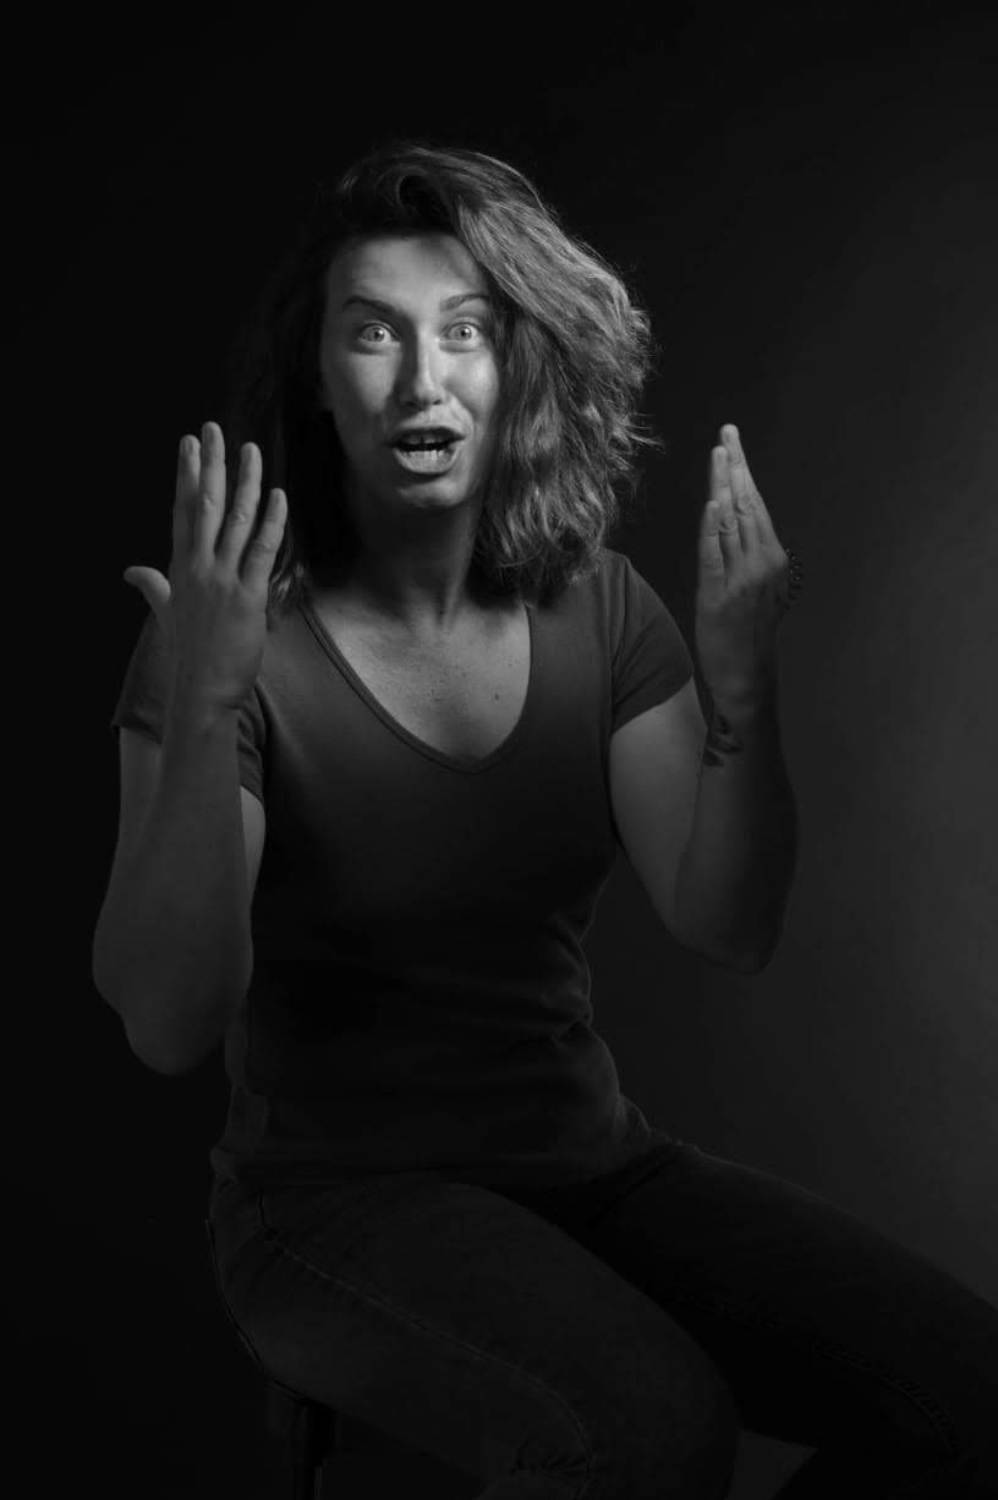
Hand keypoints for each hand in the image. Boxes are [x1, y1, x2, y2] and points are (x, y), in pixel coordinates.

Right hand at [123, 421, 286, 714]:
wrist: (201, 689)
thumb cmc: (188, 652)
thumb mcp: (166, 613)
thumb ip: (152, 586)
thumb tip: (131, 572)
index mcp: (180, 568)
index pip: (184, 510)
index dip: (187, 474)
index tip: (189, 444)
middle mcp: (199, 567)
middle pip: (206, 505)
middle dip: (211, 464)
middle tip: (213, 429)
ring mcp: (223, 580)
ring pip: (236, 521)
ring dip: (247, 482)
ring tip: (252, 451)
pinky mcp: (248, 597)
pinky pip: (262, 551)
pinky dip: (272, 522)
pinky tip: (278, 496)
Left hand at [694, 424, 789, 707]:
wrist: (746, 675)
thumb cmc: (749, 632)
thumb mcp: (760, 588)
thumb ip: (751, 554)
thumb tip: (735, 518)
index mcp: (773, 559)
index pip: (756, 504)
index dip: (743, 470)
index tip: (732, 442)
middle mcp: (762, 564)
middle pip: (746, 504)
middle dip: (735, 466)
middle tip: (727, 433)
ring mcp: (742, 579)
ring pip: (732, 522)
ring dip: (724, 485)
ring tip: (718, 454)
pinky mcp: (720, 595)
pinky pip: (714, 555)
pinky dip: (714, 527)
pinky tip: (712, 503)